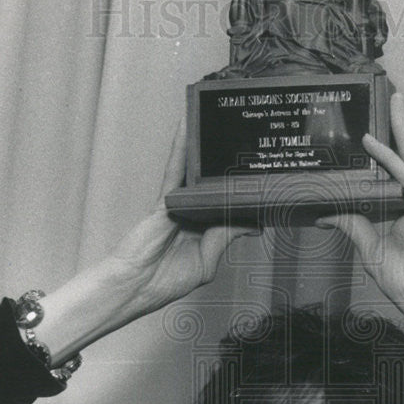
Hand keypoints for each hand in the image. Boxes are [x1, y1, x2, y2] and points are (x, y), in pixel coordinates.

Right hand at [103, 120, 256, 317]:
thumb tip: (254, 223)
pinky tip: (187, 125)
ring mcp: (179, 202)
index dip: (246, 192)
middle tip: (248, 139)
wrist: (138, 285)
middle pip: (215, 183)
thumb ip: (227, 236)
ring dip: (204, 145)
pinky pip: (176, 168)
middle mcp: (193, 212)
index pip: (230, 205)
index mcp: (205, 229)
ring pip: (195, 169)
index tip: (266, 180)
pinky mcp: (166, 198)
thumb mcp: (207, 260)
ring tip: (218, 118)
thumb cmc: (165, 279)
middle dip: (228, 163)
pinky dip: (181, 147)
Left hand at [316, 94, 403, 363]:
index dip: (390, 144)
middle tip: (393, 95)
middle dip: (403, 124)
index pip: (399, 167)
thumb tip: (326, 213)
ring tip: (396, 100)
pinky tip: (372, 143)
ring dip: (403, 127)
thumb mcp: (369, 249)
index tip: (378, 122)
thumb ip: (351, 226)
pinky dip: (389, 159)